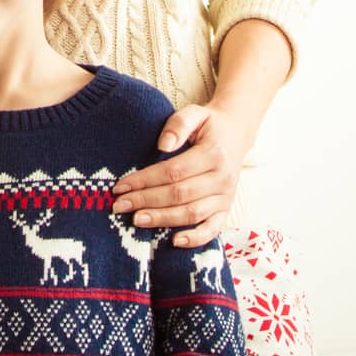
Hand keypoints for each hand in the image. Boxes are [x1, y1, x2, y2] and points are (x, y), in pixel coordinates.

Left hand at [111, 103, 253, 248]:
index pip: (173, 172)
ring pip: (192, 213)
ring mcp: (225, 197)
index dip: (145, 180)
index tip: (120, 186)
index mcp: (213, 155)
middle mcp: (222, 179)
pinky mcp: (226, 209)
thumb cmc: (208, 124)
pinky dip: (196, 239)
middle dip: (146, 201)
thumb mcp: (195, 113)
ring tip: (136, 220)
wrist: (235, 134)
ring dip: (163, 219)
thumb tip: (162, 145)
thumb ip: (178, 125)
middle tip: (120, 206)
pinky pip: (213, 229)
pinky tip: (174, 241)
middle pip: (179, 195)